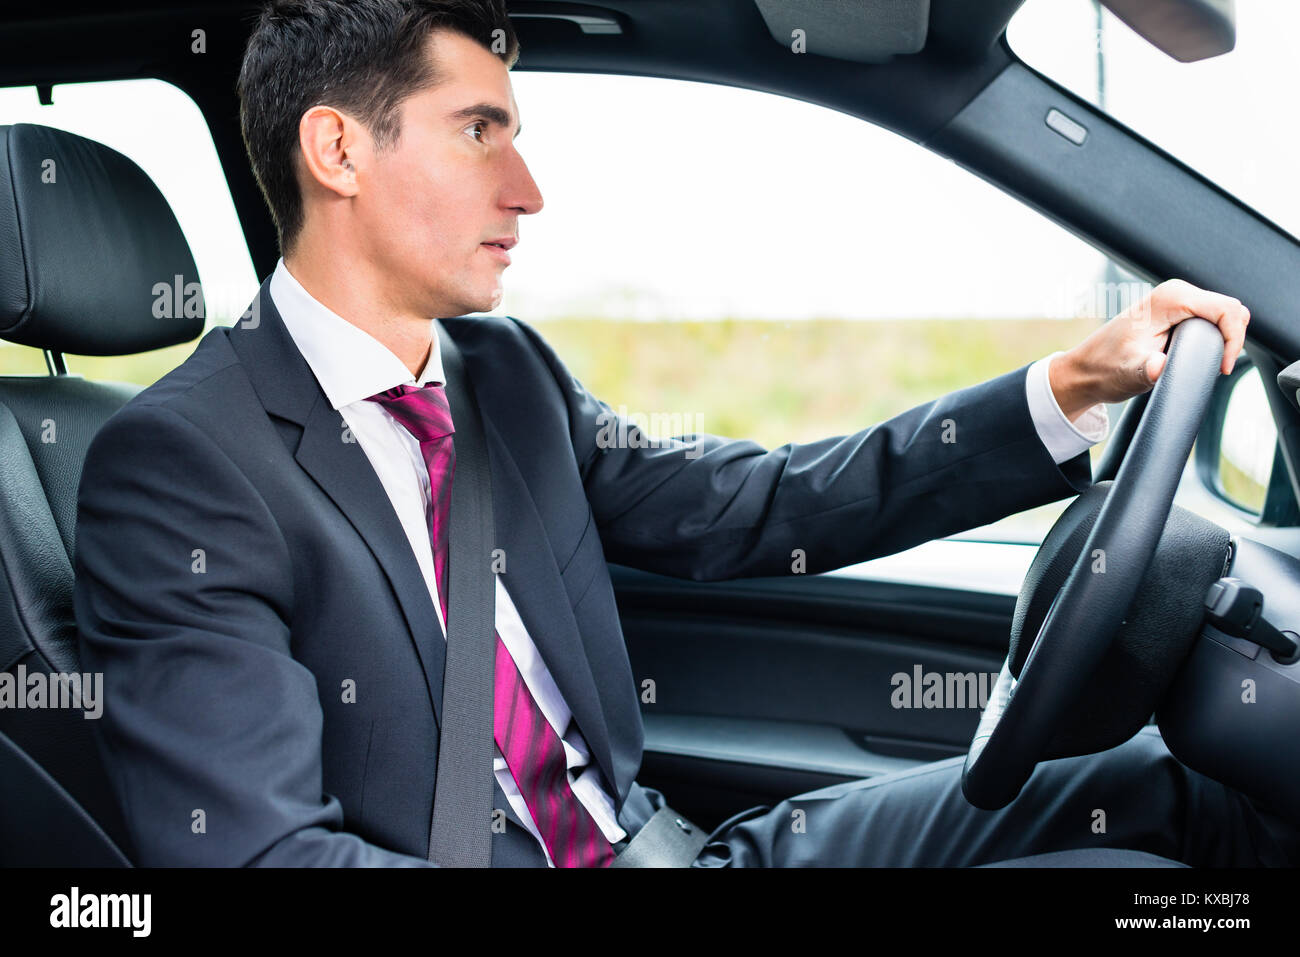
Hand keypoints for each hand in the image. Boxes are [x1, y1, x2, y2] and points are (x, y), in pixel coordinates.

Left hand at [1050, 278, 1250, 421]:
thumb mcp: (1128, 374)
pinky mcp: (1176, 312)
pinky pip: (1212, 320)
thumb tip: (1158, 366)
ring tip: (1206, 365)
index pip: (1227, 309)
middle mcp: (1175, 292)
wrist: (1085, 370)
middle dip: (1231, 339)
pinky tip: (1199, 358)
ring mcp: (1177, 300)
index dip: (1233, 339)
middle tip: (1215, 368)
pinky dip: (1215, 338)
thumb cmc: (1104, 370)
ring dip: (1223, 340)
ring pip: (1224, 314)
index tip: (1221, 368)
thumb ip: (1146, 370)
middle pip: (1230, 309)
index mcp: (1169, 298)